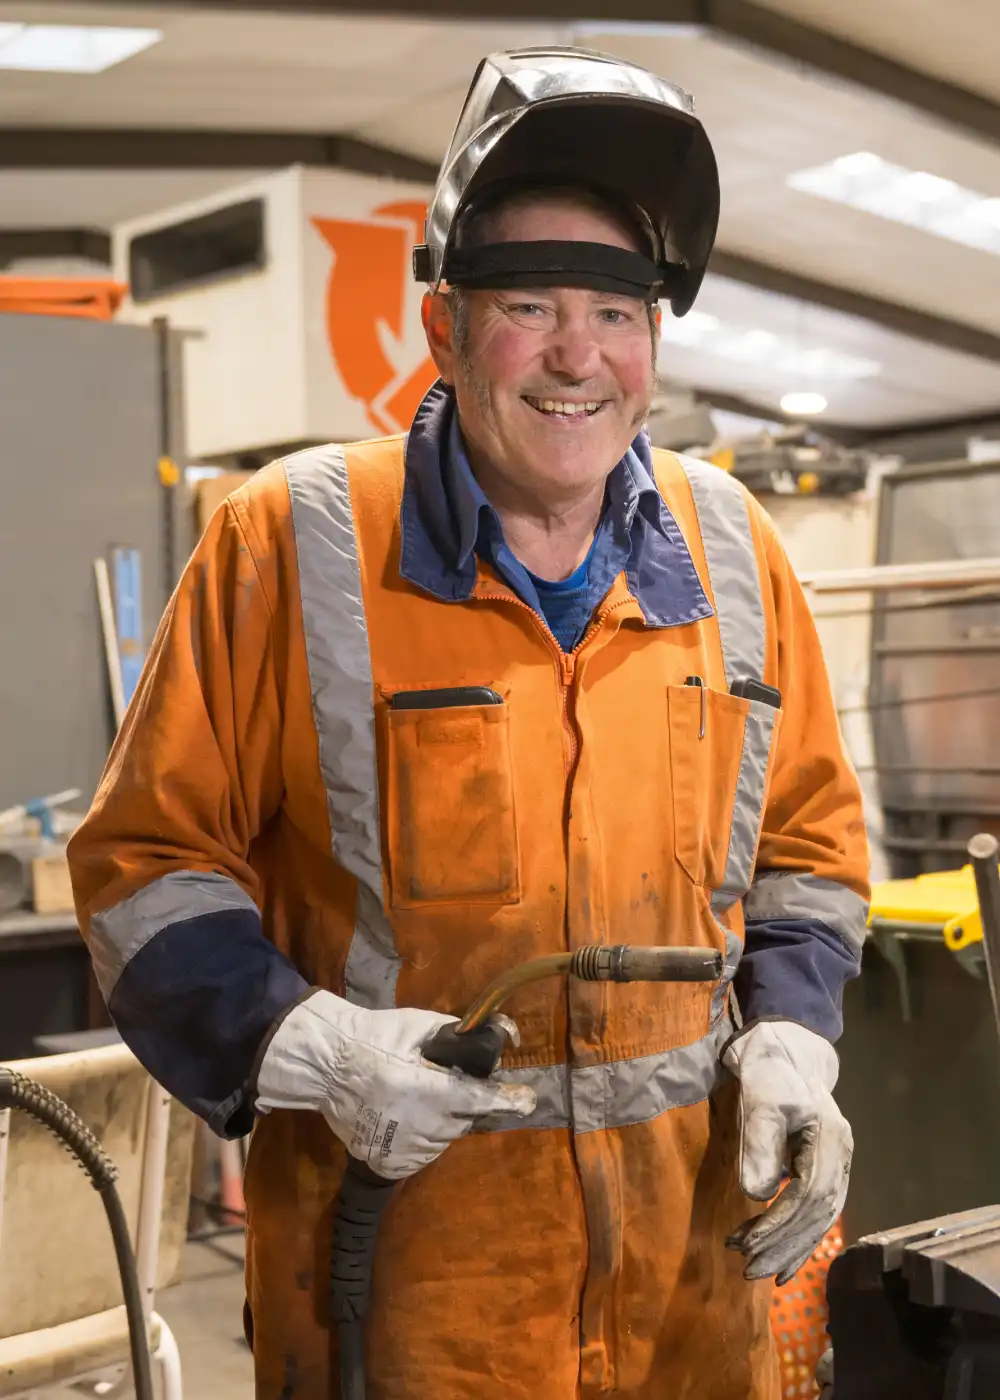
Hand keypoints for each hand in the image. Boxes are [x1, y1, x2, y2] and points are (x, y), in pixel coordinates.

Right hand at [254, 990, 535, 1178]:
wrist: (328, 1067)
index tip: (528, 1100)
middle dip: (461, 1102)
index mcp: (435, 1091)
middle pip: (465, 1117)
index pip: (484, 1101)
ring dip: (440, 1120)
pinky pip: (422, 1151)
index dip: (509, 1100)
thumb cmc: (377, 1039)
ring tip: (412, 1097)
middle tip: (438, 1082)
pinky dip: (420, 1136)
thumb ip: (461, 1035)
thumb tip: (502, 1036)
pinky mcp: (393, 1164)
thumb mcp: (421, 1027)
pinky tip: (400, 1116)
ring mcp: (409, 1148)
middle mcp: (426, 1125)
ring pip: (444, 1136)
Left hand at [722, 1019, 851, 1284]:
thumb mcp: (759, 1098)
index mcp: (830, 1137)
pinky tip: (782, 1263)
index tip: (747, 1243)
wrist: (784, 1051)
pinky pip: (817, 1214)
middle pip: (819, 1214)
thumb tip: (757, 1195)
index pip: (810, 1194)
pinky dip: (799, 1240)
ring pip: (820, 1219)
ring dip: (789, 1248)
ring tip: (757, 1270)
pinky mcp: (823, 1169)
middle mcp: (840, 1155)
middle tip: (748, 1269)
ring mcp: (836, 1163)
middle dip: (784, 1245)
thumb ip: (759, 1143)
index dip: (779, 1223)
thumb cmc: (770, 1072)